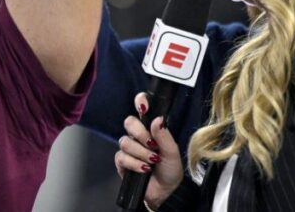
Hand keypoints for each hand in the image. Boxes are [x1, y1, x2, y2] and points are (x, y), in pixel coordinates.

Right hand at [114, 93, 184, 209]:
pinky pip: (122, 157)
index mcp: (151, 130)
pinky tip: (144, 169)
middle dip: (140, 133)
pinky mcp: (122, 162)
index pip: (142, 109)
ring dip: (141, 153)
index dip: (140, 102)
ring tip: (152, 162)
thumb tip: (157, 119)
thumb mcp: (173, 153)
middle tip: (152, 144)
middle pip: (129, 122)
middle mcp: (138, 136)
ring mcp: (129, 149)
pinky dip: (135, 163)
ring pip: (125, 141)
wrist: (165, 192)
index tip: (143, 105)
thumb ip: (164, 136)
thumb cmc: (170, 171)